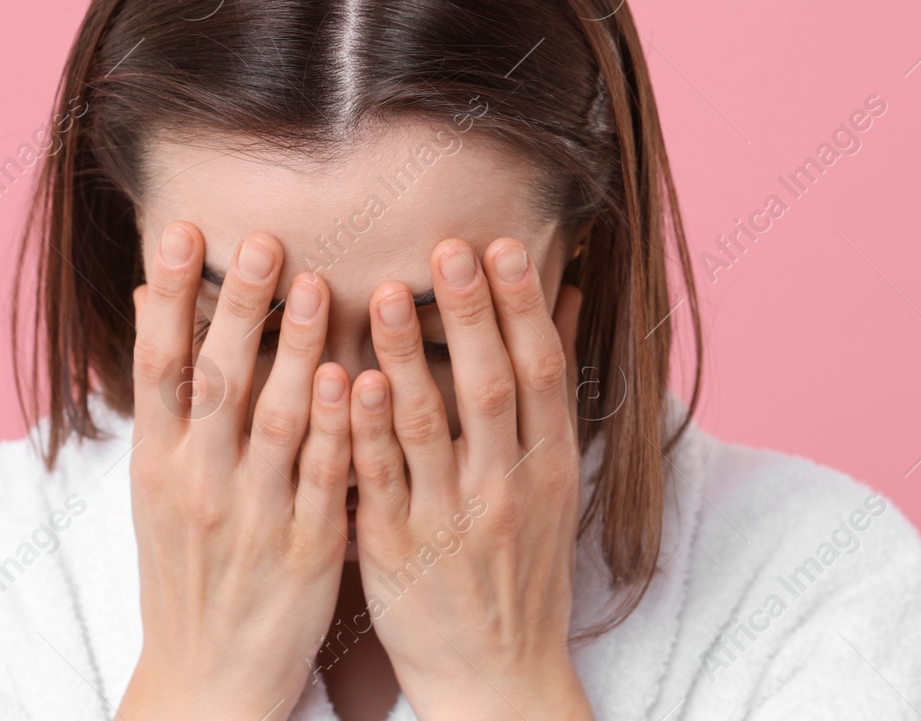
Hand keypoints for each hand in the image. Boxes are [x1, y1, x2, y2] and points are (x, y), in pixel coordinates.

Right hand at [117, 222, 350, 720]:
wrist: (209, 676)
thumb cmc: (187, 566)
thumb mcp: (156, 484)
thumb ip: (166, 395)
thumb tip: (157, 297)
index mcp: (157, 464)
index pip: (158, 367)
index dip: (171, 298)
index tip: (184, 233)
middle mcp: (196, 484)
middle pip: (216, 381)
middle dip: (237, 307)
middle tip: (262, 239)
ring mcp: (251, 517)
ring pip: (272, 422)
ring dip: (293, 351)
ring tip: (315, 285)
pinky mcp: (305, 550)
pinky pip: (322, 480)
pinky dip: (334, 428)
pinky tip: (351, 379)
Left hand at [348, 236, 592, 720]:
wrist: (496, 676)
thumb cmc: (522, 567)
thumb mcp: (555, 482)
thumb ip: (550, 390)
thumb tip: (569, 297)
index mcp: (549, 466)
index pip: (543, 371)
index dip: (524, 306)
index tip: (504, 246)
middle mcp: (507, 488)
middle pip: (491, 386)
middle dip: (471, 313)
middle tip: (448, 247)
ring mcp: (450, 519)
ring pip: (429, 425)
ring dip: (409, 357)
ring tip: (388, 293)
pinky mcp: (397, 549)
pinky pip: (379, 480)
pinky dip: (366, 429)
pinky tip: (351, 380)